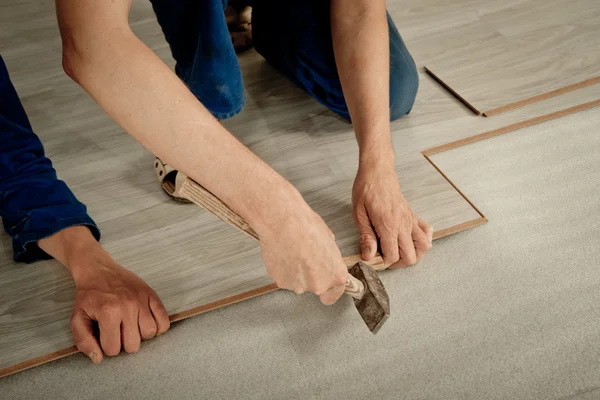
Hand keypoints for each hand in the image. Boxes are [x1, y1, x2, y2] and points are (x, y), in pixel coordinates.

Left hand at [38, 227, 169, 363]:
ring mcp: (142, 300)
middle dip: (124, 343)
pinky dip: (158, 328)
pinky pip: (164, 320)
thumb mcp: (77, 318)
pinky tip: (147, 324)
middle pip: (134, 344)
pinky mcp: (152, 295)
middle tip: (118, 333)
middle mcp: (127, 306)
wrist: (99, 270)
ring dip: (141, 336)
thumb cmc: (88, 296)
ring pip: (150, 333)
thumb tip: (98, 359)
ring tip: (132, 328)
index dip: (107, 347)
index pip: (113, 349)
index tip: (105, 336)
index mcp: (108, 312)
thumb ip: (84, 341)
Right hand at [258, 203, 348, 304]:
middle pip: (314, 286)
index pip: (334, 294)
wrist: (283, 223)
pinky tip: (283, 253)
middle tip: (304, 256)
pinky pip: (283, 277)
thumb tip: (324, 259)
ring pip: (297, 282)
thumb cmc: (307, 226)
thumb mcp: (329, 240)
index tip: (326, 290)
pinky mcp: (281, 282)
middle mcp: (318, 284)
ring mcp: (298, 285)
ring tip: (292, 252)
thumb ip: (329, 258)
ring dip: (295, 272)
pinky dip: (282, 269)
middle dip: (310, 275)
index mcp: (335, 274)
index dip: (329, 291)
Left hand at [352, 158, 432, 267]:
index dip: (383, 263)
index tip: (374, 260)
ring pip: (424, 246)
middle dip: (398, 263)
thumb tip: (369, 256)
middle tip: (385, 258)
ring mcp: (411, 220)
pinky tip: (410, 240)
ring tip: (399, 253)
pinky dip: (423, 240)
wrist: (378, 171)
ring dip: (414, 254)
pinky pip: (427, 232)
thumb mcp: (359, 214)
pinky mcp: (413, 216)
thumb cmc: (366, 190)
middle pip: (411, 256)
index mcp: (388, 225)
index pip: (393, 256)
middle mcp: (404, 224)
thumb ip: (366, 236)